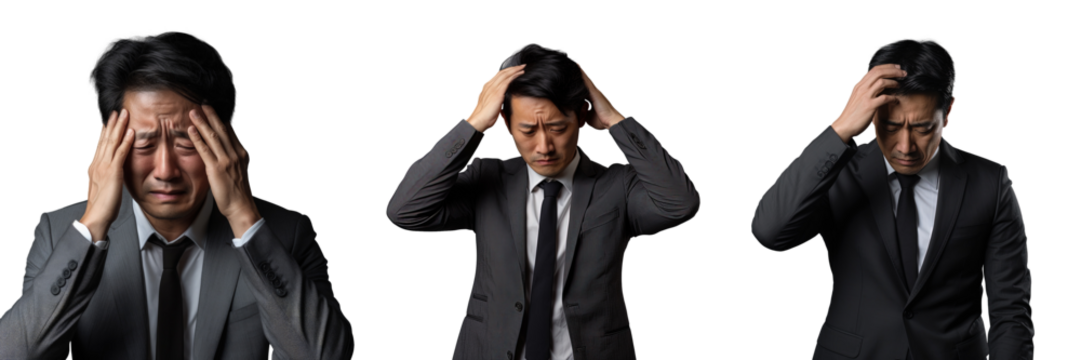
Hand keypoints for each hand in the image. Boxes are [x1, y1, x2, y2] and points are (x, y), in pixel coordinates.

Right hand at [81, 109, 135, 240]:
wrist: (97, 216)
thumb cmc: (101, 205)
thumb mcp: (100, 187)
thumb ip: (104, 177)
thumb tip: (108, 173)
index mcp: (93, 166)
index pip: (99, 145)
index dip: (103, 132)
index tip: (107, 122)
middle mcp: (97, 163)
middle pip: (105, 139)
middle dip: (111, 124)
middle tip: (117, 112)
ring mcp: (104, 166)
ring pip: (112, 142)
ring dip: (119, 127)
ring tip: (124, 115)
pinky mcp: (113, 172)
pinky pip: (121, 153)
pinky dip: (126, 141)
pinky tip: (131, 132)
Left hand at [186, 105, 260, 236]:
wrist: (241, 206)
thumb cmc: (239, 192)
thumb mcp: (241, 170)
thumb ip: (234, 158)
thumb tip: (227, 151)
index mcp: (242, 153)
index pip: (231, 132)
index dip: (221, 120)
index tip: (213, 111)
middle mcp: (236, 154)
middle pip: (222, 130)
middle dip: (212, 116)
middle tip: (203, 103)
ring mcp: (227, 160)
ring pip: (213, 137)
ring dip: (202, 123)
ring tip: (193, 112)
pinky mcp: (216, 168)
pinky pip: (205, 150)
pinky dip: (197, 138)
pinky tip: (191, 130)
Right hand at [466, 64, 526, 132]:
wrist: (479, 120)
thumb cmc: (484, 116)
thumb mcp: (490, 105)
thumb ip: (495, 101)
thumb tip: (501, 103)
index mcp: (486, 87)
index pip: (496, 75)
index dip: (505, 72)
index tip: (512, 70)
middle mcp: (489, 85)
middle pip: (502, 72)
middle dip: (511, 68)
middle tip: (520, 66)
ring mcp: (493, 88)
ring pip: (505, 74)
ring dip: (515, 70)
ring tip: (522, 67)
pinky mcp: (498, 92)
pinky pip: (508, 80)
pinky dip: (514, 75)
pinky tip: (520, 73)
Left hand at [576, 62, 624, 130]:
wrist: (612, 121)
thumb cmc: (603, 121)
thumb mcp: (589, 117)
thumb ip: (583, 113)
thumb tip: (577, 115)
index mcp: (594, 97)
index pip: (585, 88)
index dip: (580, 82)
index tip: (573, 75)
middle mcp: (596, 92)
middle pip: (586, 81)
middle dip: (581, 74)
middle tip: (574, 65)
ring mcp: (596, 91)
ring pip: (587, 79)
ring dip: (581, 72)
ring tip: (576, 63)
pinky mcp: (595, 92)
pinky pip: (587, 81)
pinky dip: (583, 74)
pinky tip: (578, 67)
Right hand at [831, 64, 906, 141]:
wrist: (843, 125)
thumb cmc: (850, 113)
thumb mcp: (855, 97)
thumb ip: (864, 89)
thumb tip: (877, 84)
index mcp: (858, 84)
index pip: (874, 70)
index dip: (887, 67)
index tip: (897, 68)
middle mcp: (861, 88)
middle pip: (879, 72)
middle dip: (894, 71)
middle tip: (903, 73)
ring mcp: (865, 96)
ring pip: (882, 82)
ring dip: (894, 82)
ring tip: (899, 85)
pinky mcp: (869, 106)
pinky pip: (885, 98)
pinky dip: (892, 98)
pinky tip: (895, 100)